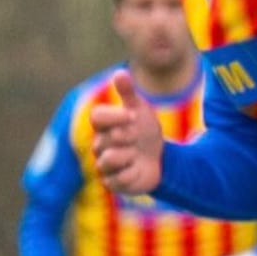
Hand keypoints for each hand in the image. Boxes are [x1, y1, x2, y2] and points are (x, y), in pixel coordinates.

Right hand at [89, 71, 163, 195]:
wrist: (159, 158)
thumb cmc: (144, 131)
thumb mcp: (139, 110)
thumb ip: (128, 93)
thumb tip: (119, 73)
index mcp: (102, 125)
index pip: (97, 116)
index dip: (116, 116)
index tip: (133, 116)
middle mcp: (98, 144)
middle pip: (108, 137)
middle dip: (130, 137)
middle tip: (138, 138)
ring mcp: (103, 164)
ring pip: (110, 159)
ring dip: (131, 156)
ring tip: (137, 155)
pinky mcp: (111, 183)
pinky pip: (119, 179)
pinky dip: (133, 173)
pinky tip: (137, 168)